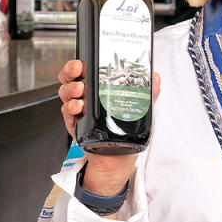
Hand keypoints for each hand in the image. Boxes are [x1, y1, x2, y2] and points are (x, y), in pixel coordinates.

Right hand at [57, 59, 161, 194]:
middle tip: (78, 70)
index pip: (84, 72)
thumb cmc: (125, 133)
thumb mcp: (139, 110)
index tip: (83, 61)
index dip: (79, 64)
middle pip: (70, 80)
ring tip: (80, 90)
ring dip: (71, 90)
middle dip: (70, 72)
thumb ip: (147, 94)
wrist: (118, 160)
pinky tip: (78, 107)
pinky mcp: (76, 126)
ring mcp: (79, 112)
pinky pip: (67, 115)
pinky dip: (70, 109)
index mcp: (98, 90)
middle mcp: (85, 98)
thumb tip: (155, 77)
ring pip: (66, 95)